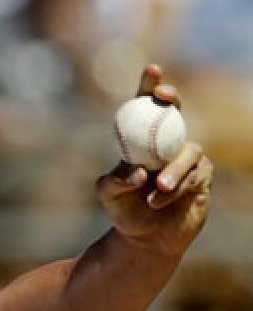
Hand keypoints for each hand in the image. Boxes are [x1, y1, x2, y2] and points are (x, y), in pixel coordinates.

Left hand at [96, 64, 212, 257]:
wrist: (145, 239)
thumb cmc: (124, 211)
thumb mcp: (109, 194)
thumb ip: (115, 180)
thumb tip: (137, 171)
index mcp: (142, 140)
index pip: (146, 107)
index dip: (150, 86)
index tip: (152, 71)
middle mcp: (166, 144)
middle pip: (176, 113)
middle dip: (172, 99)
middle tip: (165, 99)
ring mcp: (187, 160)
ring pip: (187, 152)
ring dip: (171, 170)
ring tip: (155, 190)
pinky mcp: (203, 178)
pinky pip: (194, 176)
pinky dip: (175, 189)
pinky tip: (157, 201)